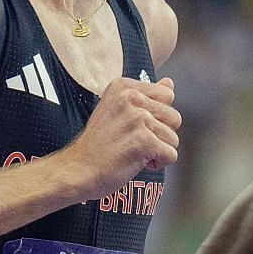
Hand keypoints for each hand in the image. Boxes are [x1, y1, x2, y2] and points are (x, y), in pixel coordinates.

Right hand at [59, 76, 179, 198]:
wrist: (78, 169)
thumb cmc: (98, 144)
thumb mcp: (117, 110)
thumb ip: (146, 95)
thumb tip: (170, 83)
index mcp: (124, 87)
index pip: (167, 95)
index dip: (156, 116)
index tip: (134, 126)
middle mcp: (132, 98)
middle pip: (174, 117)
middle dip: (160, 134)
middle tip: (134, 141)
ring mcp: (138, 119)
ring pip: (173, 138)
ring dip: (158, 151)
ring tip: (133, 152)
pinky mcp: (145, 141)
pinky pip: (171, 155)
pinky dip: (158, 164)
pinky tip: (136, 162)